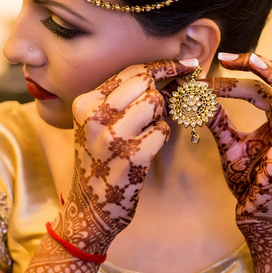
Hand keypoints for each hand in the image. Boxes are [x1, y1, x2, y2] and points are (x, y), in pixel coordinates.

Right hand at [55, 59, 195, 253]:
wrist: (90, 208)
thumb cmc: (99, 161)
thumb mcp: (97, 125)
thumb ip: (122, 99)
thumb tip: (166, 74)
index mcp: (85, 104)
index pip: (130, 71)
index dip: (162, 66)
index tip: (186, 64)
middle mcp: (94, 117)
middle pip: (145, 82)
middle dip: (160, 93)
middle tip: (161, 109)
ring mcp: (112, 137)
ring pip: (155, 102)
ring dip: (159, 117)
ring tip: (145, 133)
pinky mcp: (132, 157)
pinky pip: (162, 130)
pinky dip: (161, 138)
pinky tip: (146, 150)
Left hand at [206, 53, 271, 227]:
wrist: (256, 214)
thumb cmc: (248, 179)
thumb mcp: (229, 144)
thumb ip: (219, 121)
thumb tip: (198, 99)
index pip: (263, 84)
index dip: (244, 69)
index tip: (220, 58)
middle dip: (260, 65)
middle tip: (229, 56)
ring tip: (256, 64)